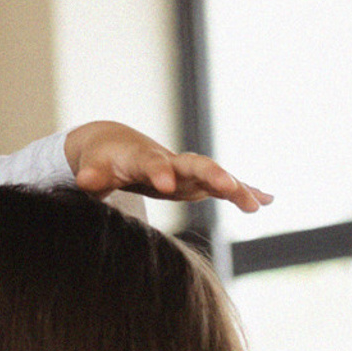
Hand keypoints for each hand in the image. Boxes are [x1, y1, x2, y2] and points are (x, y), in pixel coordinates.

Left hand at [65, 119, 272, 211]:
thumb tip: (84, 181)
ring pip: (215, 176)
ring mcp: (186, 172)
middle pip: (196, 164)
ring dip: (236, 188)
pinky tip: (266, 200)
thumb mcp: (94, 167)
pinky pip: (221, 187)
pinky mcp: (194, 182)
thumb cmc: (103, 159)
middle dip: (212, 175)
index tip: (165, 183)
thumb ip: (92, 175)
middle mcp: (171, 162)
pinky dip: (243, 191)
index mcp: (143, 158)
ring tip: (256, 204)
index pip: (152, 164)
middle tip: (229, 187)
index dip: (159, 172)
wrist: (116, 146)